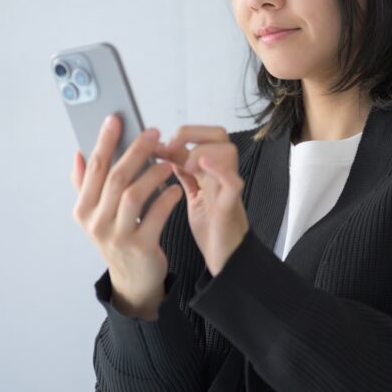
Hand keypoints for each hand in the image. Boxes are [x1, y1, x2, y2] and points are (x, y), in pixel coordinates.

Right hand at [71, 113, 183, 319]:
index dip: (105, 140)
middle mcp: (95, 223)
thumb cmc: (117, 238)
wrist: (133, 280)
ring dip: (153, 173)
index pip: (94, 167)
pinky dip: (167, 199)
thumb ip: (84, 185)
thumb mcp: (95, 214)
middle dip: (136, 150)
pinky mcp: (139, 248)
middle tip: (154, 133)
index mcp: (83, 209)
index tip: (116, 118)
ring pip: (134, 194)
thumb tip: (78, 154)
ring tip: (168, 162)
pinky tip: (176, 189)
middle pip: (116, 177)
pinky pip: (155, 216)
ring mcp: (116, 237)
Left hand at [159, 125, 248, 275]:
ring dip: (202, 151)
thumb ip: (183, 171)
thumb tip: (162, 150)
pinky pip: (233, 182)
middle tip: (172, 147)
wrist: (225, 258)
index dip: (180, 133)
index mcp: (210, 170)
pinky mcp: (229, 206)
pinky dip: (220, 170)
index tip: (158, 144)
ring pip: (228, 151)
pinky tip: (203, 166)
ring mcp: (226, 188)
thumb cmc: (211, 227)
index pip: (202, 135)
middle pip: (219, 134)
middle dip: (192, 133)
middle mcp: (221, 174)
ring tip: (185, 166)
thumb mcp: (193, 193)